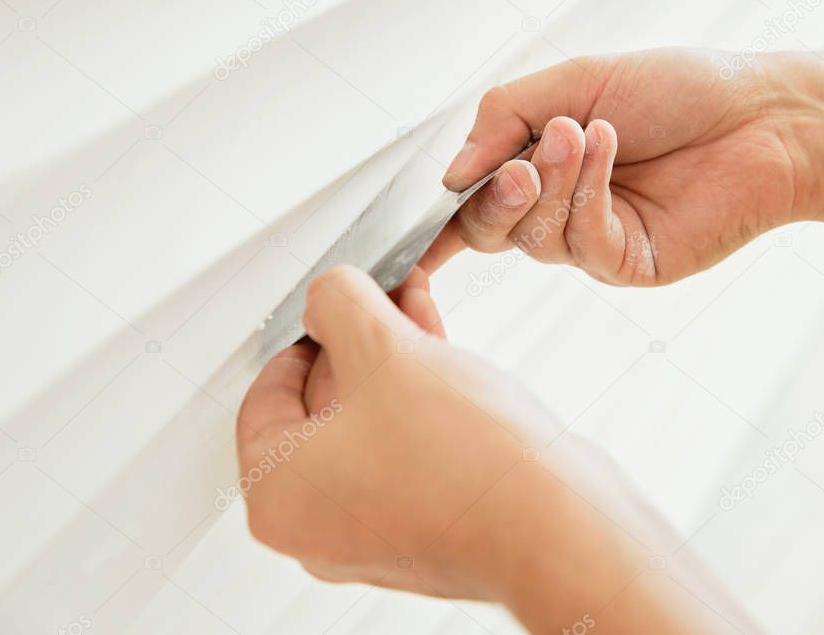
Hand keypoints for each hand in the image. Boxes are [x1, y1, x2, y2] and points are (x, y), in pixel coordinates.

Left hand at [237, 265, 752, 631]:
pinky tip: (444, 352)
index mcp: (280, 497)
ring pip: (370, 423)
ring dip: (394, 360)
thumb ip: (338, 303)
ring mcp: (375, 530)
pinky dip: (419, 400)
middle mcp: (319, 525)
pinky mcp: (427, 525)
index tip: (331, 307)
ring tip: (419, 311)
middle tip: (383, 296)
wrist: (558, 527)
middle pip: (321, 408)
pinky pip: (406, 448)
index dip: (302, 333)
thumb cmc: (468, 466)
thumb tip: (328, 294)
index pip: (264, 396)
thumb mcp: (384, 348)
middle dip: (359, 340)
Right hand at [421, 49, 800, 284]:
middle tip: (522, 161)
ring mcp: (591, 243)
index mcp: (536, 167)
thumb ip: (503, 118)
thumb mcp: (574, 81)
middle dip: (496, 197)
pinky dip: (588, 193)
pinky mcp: (627, 264)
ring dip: (554, 181)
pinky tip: (610, 150)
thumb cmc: (676, 91)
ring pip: (534, 237)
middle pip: (489, 230)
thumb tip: (453, 171)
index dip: (433, 225)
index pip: (469, 204)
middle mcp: (557, 211)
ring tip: (583, 132)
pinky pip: (583, 244)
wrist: (758, 114)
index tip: (406, 235)